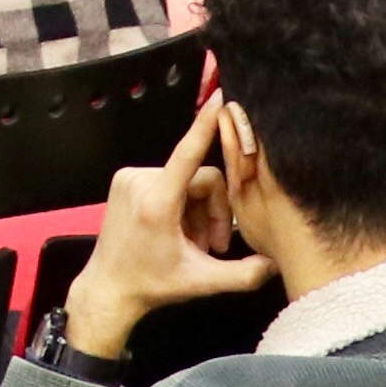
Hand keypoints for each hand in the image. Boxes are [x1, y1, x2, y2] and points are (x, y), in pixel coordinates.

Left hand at [57, 99, 274, 365]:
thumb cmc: (151, 286)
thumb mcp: (201, 283)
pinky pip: (169, 180)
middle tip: (211, 245)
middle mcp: (140, 183)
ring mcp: (129, 179)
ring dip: (198, 212)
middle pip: (201, 179)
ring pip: (187, 180)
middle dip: (212, 212)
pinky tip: (177, 232)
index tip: (219, 96)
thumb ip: (243, 274)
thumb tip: (277, 264)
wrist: (108, 289)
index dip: (206, 124)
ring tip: (193, 244)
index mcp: (157, 203)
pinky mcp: (125, 180)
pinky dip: (180, 205)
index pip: (189, 153)